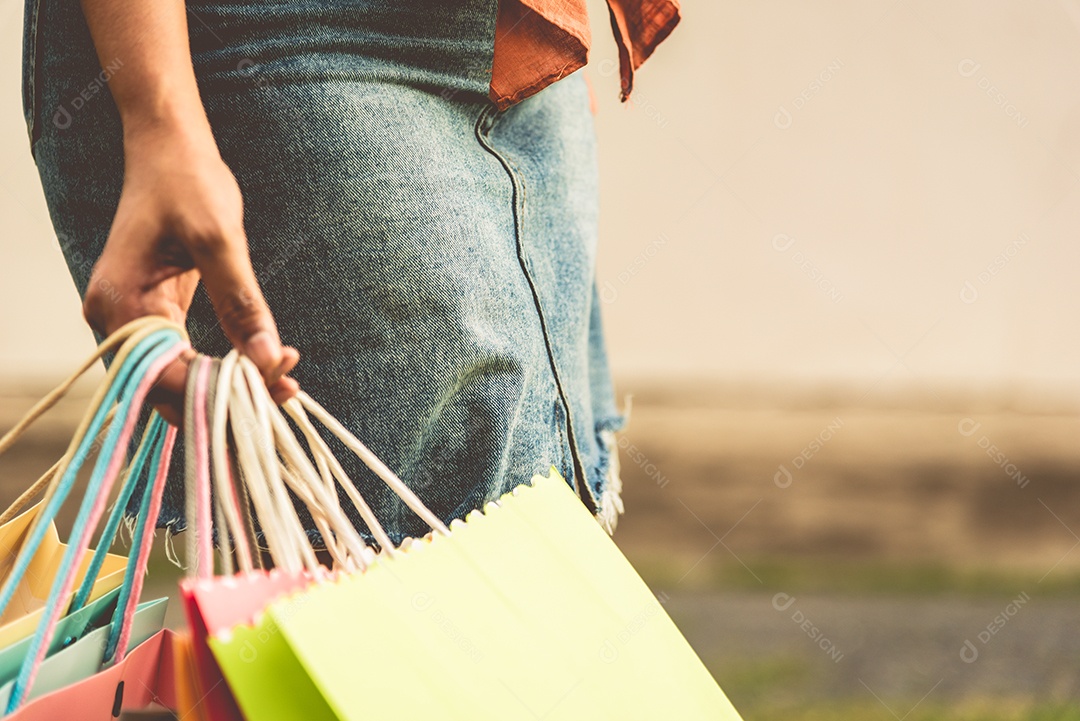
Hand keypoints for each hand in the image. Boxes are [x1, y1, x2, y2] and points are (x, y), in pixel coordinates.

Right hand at [83, 119, 298, 424]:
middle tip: (288, 391)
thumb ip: (242, 303)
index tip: (271, 386)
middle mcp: (117, 321)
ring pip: (179, 379)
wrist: (169, 149)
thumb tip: (268, 360)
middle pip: (168, 389)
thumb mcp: (220, 240)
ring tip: (286, 380)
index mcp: (120, 303)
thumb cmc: (188, 182)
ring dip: (229, 388)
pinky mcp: (155, 315)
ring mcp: (133, 320)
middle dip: (226, 398)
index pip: (163, 377)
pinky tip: (265, 363)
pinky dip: (223, 367)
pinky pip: (186, 358)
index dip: (216, 394)